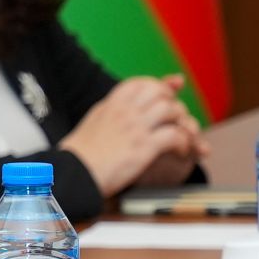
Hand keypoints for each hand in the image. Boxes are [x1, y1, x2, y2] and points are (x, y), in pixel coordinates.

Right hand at [59, 74, 204, 198]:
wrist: (73, 175)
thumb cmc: (80, 156)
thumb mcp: (93, 124)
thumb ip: (110, 111)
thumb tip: (110, 107)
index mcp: (109, 105)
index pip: (139, 83)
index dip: (157, 88)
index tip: (164, 100)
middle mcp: (123, 111)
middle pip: (159, 92)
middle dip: (173, 104)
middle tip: (176, 120)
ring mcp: (134, 127)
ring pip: (172, 110)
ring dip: (182, 123)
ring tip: (182, 137)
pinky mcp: (144, 146)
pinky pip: (176, 135)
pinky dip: (184, 143)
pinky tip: (181, 152)